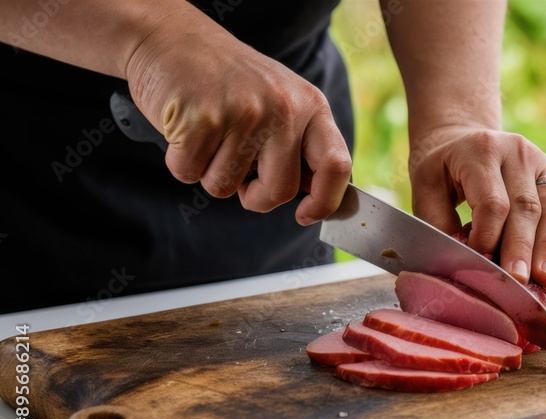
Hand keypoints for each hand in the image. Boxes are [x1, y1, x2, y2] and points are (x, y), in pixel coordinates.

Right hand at [125, 10, 351, 225]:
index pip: (336, 166)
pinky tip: (186, 130)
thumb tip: (315, 199)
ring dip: (211, 173)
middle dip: (255, 197)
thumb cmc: (229, 82)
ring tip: (210, 136)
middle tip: (240, 175)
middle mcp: (283, 108)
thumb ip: (300, 145)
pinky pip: (190, 174)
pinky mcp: (200, 119)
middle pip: (279, 191)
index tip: (305, 215)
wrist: (172, 39)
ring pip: (226, 187)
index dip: (324, 202)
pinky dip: (182, 162)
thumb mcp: (281, 101)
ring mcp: (243, 113)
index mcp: (311, 105)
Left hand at [409, 126, 545, 286]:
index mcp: (481, 151)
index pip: (493, 202)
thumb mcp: (426, 188)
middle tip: (521, 281)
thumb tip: (459, 263)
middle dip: (523, 249)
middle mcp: (516, 152)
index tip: (480, 263)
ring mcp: (541, 162)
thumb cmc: (442, 171)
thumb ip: (438, 223)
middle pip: (526, 207)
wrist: (463, 140)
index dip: (488, 236)